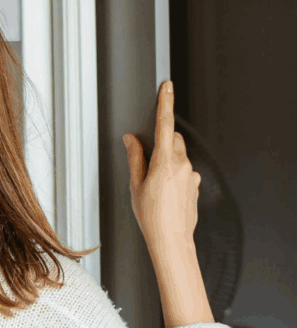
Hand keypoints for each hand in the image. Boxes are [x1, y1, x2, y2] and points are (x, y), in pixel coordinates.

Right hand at [122, 80, 200, 252]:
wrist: (172, 240)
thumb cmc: (151, 217)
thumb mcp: (135, 185)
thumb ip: (135, 157)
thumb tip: (132, 140)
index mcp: (165, 162)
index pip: (164, 124)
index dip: (165, 103)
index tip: (167, 87)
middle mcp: (183, 165)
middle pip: (174, 139)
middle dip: (162, 141)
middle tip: (146, 160)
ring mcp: (192, 176)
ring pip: (179, 155)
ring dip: (167, 160)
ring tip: (154, 184)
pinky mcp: (196, 185)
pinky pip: (184, 170)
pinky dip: (174, 174)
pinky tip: (164, 193)